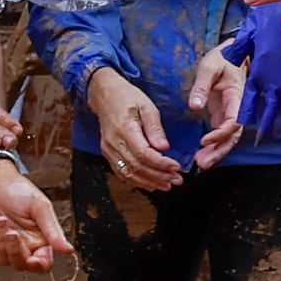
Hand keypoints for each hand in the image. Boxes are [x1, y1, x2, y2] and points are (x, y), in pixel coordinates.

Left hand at [0, 157, 71, 272]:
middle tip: (13, 233)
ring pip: (0, 258)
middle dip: (14, 251)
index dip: (40, 265)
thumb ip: (52, 230)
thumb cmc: (18, 189)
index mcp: (38, 239)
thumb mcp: (40, 207)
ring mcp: (0, 244)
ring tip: (0, 217)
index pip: (42, 263)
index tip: (35, 260)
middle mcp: (20, 245)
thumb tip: (67, 250)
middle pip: (20, 265)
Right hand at [85, 67, 185, 193]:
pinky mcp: (108, 153)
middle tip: (177, 180)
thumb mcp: (147, 106)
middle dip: (158, 176)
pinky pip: (121, 171)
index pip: (143, 153)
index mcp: (124, 129)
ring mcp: (108, 150)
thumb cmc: (127, 97)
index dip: (160, 163)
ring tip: (166, 185)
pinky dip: (136, 180)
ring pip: (128, 173)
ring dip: (148, 181)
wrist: (104, 95)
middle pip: (137, 166)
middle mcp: (113, 143)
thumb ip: (155, 128)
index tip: (176, 166)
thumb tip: (164, 148)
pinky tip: (150, 184)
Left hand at [183, 40, 250, 169]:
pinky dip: (214, 146)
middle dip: (220, 150)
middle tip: (203, 163)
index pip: (234, 121)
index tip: (205, 141)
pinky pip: (222, 134)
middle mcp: (238, 108)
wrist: (231, 53)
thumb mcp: (209, 67)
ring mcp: (232, 112)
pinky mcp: (224, 114)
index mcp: (238, 96)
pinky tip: (202, 155)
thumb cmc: (222, 58)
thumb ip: (201, 86)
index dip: (221, 133)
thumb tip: (194, 106)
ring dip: (217, 152)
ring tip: (201, 163)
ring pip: (229, 138)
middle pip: (233, 135)